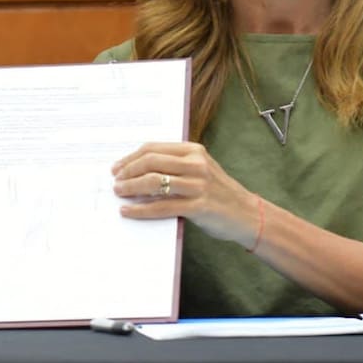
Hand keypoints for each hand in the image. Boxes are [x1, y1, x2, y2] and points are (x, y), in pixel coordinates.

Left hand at [112, 142, 259, 247]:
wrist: (247, 214)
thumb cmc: (218, 192)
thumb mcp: (199, 170)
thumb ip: (175, 165)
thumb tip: (137, 170)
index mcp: (193, 150)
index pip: (153, 148)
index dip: (131, 158)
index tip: (117, 167)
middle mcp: (196, 164)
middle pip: (150, 162)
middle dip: (128, 171)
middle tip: (115, 181)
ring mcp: (198, 185)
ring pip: (153, 182)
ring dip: (131, 188)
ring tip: (119, 193)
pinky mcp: (198, 206)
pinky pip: (162, 206)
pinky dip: (140, 209)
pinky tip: (128, 211)